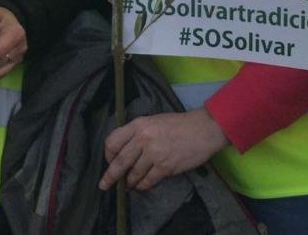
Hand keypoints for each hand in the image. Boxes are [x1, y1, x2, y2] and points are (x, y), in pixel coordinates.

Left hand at [98, 109, 228, 191]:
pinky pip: (148, 181)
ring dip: (129, 182)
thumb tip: (125, 150)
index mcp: (138, 124)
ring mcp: (154, 154)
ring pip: (133, 174)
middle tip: (104, 185)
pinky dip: (142, 185)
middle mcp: (143, 139)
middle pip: (120, 161)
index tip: (109, 162)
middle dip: (110, 176)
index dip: (108, 155)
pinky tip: (142, 186)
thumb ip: (138, 133)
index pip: (112, 141)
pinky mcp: (165, 167)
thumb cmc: (179, 124)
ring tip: (129, 185)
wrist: (203, 129)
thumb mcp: (154, 121)